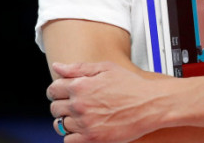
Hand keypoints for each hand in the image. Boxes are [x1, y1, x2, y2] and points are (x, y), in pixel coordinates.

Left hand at [47, 61, 165, 142]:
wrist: (150, 105)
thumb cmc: (131, 85)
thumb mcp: (106, 68)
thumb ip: (78, 68)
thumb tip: (57, 66)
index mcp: (80, 86)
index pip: (52, 89)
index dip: (58, 90)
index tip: (64, 92)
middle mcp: (79, 105)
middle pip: (55, 108)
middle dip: (63, 105)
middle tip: (77, 104)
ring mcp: (85, 123)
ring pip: (60, 124)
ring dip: (69, 120)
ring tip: (83, 116)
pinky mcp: (92, 139)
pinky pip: (68, 140)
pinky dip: (73, 135)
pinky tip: (85, 127)